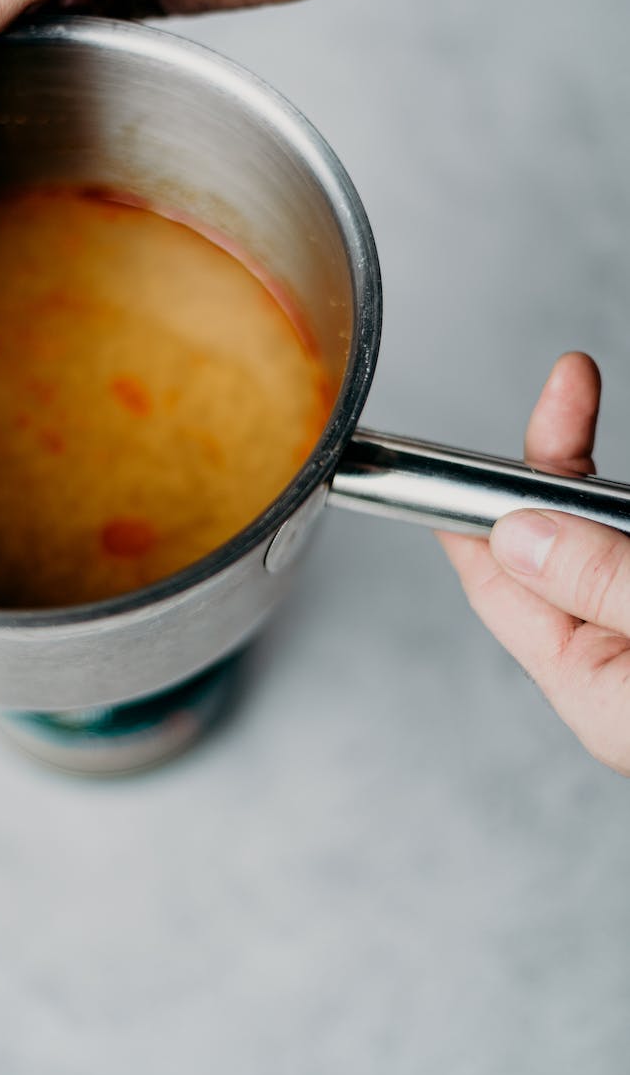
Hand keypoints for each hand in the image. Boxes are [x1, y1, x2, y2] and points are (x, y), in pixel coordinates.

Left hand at [440, 353, 629, 774]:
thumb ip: (604, 583)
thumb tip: (518, 534)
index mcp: (598, 688)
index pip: (499, 586)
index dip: (471, 508)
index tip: (460, 439)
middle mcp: (624, 662)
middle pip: (558, 544)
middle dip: (557, 463)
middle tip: (572, 386)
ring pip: (614, 535)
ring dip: (610, 484)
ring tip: (591, 407)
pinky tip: (628, 491)